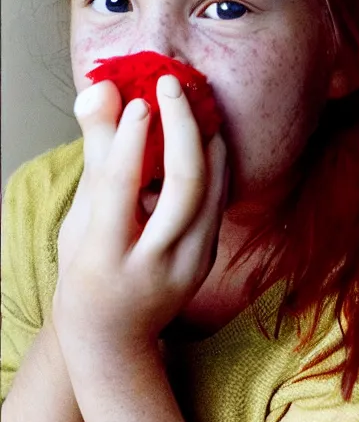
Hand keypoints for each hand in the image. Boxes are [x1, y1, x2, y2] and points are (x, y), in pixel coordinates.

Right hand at [53, 77, 228, 353]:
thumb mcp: (78, 220)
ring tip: (195, 101)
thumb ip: (96, 156)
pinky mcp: (209, 258)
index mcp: (104, 255)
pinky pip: (218, 202)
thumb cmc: (85, 272)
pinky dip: (215, 164)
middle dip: (182, 129)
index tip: (139, 99)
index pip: (120, 189)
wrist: (115, 337)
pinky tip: (207, 135)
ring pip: (212, 193)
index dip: (130, 141)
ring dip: (208, 141)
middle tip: (172, 85)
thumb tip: (102, 91)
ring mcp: (189, 264)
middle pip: (182, 188)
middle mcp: (153, 262)